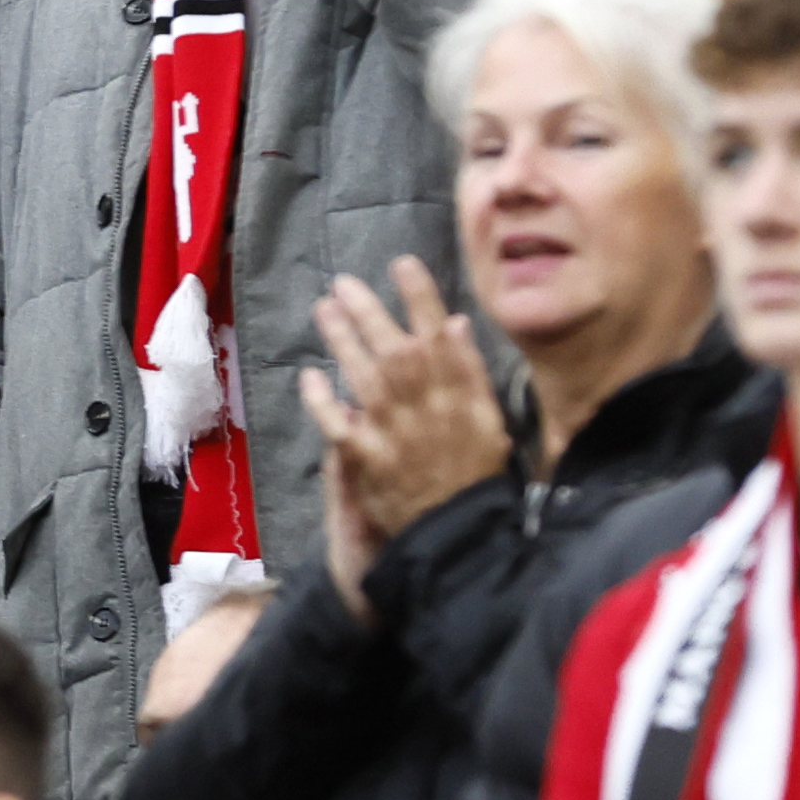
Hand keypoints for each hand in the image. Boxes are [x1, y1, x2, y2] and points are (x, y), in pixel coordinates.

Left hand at [302, 257, 511, 593]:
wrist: (459, 536)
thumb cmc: (476, 477)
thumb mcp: (489, 421)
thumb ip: (470, 372)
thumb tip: (454, 324)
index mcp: (459, 392)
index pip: (437, 332)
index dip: (418, 295)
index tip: (402, 263)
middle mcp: (424, 404)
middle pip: (392, 345)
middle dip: (368, 309)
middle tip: (344, 283)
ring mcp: (393, 430)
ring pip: (363, 374)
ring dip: (342, 339)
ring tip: (324, 309)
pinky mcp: (367, 458)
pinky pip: (338, 423)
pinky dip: (323, 400)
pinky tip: (311, 377)